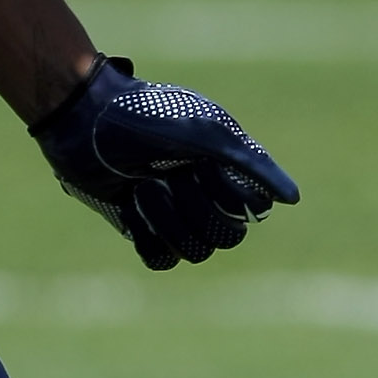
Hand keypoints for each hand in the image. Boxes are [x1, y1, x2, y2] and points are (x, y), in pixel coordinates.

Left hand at [31, 56, 299, 270]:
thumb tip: (292, 200)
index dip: (232, 195)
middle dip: (198, 209)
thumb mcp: (206, 133)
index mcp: (227, 167)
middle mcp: (205, 193)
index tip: (205, 166)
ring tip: (144, 188)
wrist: (85, 120)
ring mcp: (173, 213)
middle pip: (228, 236)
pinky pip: (161, 260)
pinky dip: (149, 237)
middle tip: (171, 175)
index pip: (254, 208)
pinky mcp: (140, 227)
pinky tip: (133, 208)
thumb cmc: (146, 117)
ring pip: (196, 251)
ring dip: (169, 222)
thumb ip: (253, 164)